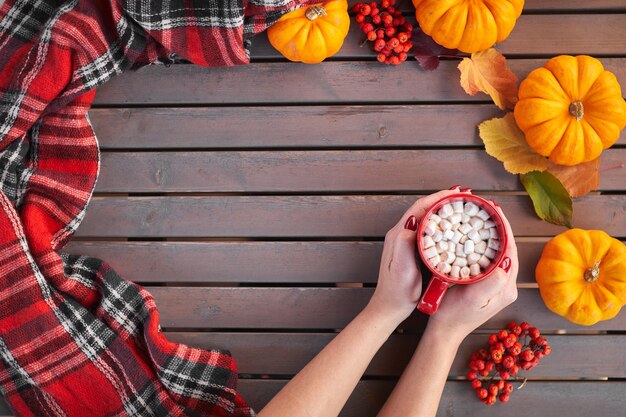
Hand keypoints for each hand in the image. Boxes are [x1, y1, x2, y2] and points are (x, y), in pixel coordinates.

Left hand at [368, 188, 471, 323]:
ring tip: (464, 207)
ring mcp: (407, 241)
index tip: (457, 192)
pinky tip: (456, 228)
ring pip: (428, 218)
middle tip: (465, 197)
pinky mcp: (412, 249)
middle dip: (444, 200)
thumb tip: (410, 222)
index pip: (420, 207)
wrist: (390, 306)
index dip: (438, 197)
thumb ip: (403, 245)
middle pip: (425, 209)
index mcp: (399, 234)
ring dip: (445, 211)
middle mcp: (402, 234)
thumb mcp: (401, 268)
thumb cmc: (397, 290)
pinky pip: (430, 230)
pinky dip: (443, 225)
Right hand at [427, 201, 518, 343]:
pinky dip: (483, 243)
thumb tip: (507, 263)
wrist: (444, 332)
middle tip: (486, 208)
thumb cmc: (454, 315)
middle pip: (506, 248)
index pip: (511, 249)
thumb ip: (491, 282)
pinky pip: (489, 258)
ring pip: (498, 251)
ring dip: (491, 233)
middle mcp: (506, 283)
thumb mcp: (473, 299)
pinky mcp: (487, 284)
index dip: (504, 227)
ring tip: (480, 216)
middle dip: (498, 227)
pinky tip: (473, 235)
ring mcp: (497, 284)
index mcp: (506, 286)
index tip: (494, 209)